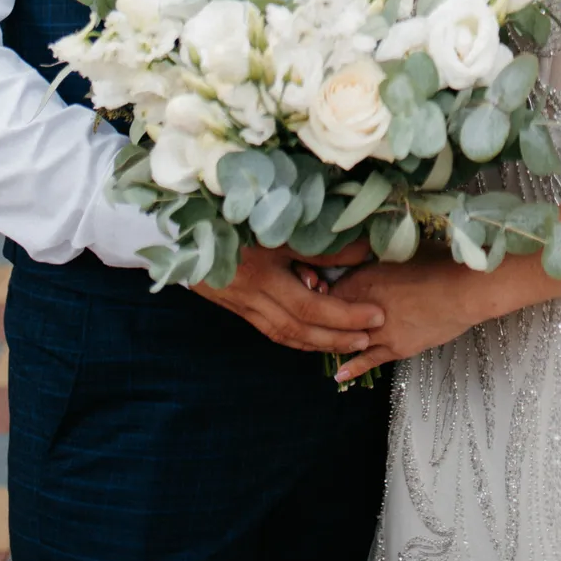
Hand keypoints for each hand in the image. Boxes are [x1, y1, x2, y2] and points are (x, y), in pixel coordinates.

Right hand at [191, 240, 383, 354]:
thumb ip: (318, 243)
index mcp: (263, 273)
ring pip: (284, 333)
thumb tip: (362, 251)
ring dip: (319, 342)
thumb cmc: (235, 217)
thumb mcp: (277, 226)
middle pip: (300, 326)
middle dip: (338, 335)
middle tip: (370, 335)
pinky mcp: (237, 307)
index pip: (311, 305)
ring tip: (350, 343)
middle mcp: (253, 295)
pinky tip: (313, 338)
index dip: (346, 314)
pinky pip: (271, 330)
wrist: (184, 228)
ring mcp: (243, 304)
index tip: (376, 313)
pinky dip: (296, 338)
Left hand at [329, 257, 476, 385]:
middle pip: (334, 318)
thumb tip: (364, 252)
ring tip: (323, 348)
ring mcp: (380, 331)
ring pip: (348, 340)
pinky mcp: (396, 348)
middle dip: (325, 319)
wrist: (462, 290)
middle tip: (316, 322)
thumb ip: (376, 256)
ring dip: (336, 342)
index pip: (329, 290)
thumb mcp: (399, 250)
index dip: (323, 292)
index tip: (319, 293)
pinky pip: (369, 360)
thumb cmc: (436, 262)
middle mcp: (365, 308)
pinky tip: (339, 376)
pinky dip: (353, 367)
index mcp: (363, 279)